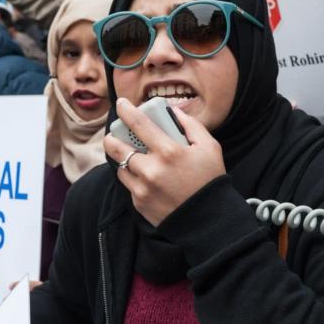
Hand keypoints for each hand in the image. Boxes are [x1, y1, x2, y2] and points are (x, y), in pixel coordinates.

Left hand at [102, 98, 225, 225]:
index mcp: (169, 151)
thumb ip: (191, 125)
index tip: (121, 103)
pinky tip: (145, 176)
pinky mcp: (139, 203)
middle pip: (116, 147)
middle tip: (115, 134)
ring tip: (132, 156)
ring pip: (120, 166)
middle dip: (112, 137)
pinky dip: (133, 177)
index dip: (126, 110)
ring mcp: (142, 188)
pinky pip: (129, 184)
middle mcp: (151, 169)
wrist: (208, 220)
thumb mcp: (209, 147)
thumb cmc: (210, 179)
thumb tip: (172, 111)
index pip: (138, 123)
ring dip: (123, 158)